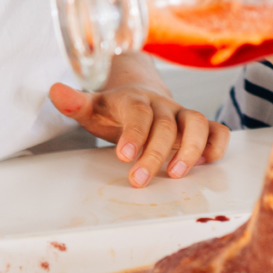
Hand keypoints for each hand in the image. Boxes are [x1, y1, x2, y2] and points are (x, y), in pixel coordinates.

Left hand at [49, 83, 230, 187]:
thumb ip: (76, 104)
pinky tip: (204, 164)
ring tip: (176, 174)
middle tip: (139, 181)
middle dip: (155, 154)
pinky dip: (216, 145)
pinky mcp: (200, 127)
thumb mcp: (93, 108)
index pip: (139, 113)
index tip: (124, 157)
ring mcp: (183, 114)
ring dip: (191, 149)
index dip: (135, 134)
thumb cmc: (115, 110)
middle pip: (166, 125)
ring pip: (198, 123)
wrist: (141, 94)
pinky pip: (218, 130)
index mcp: (135, 100)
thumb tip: (54, 91)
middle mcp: (163, 105)